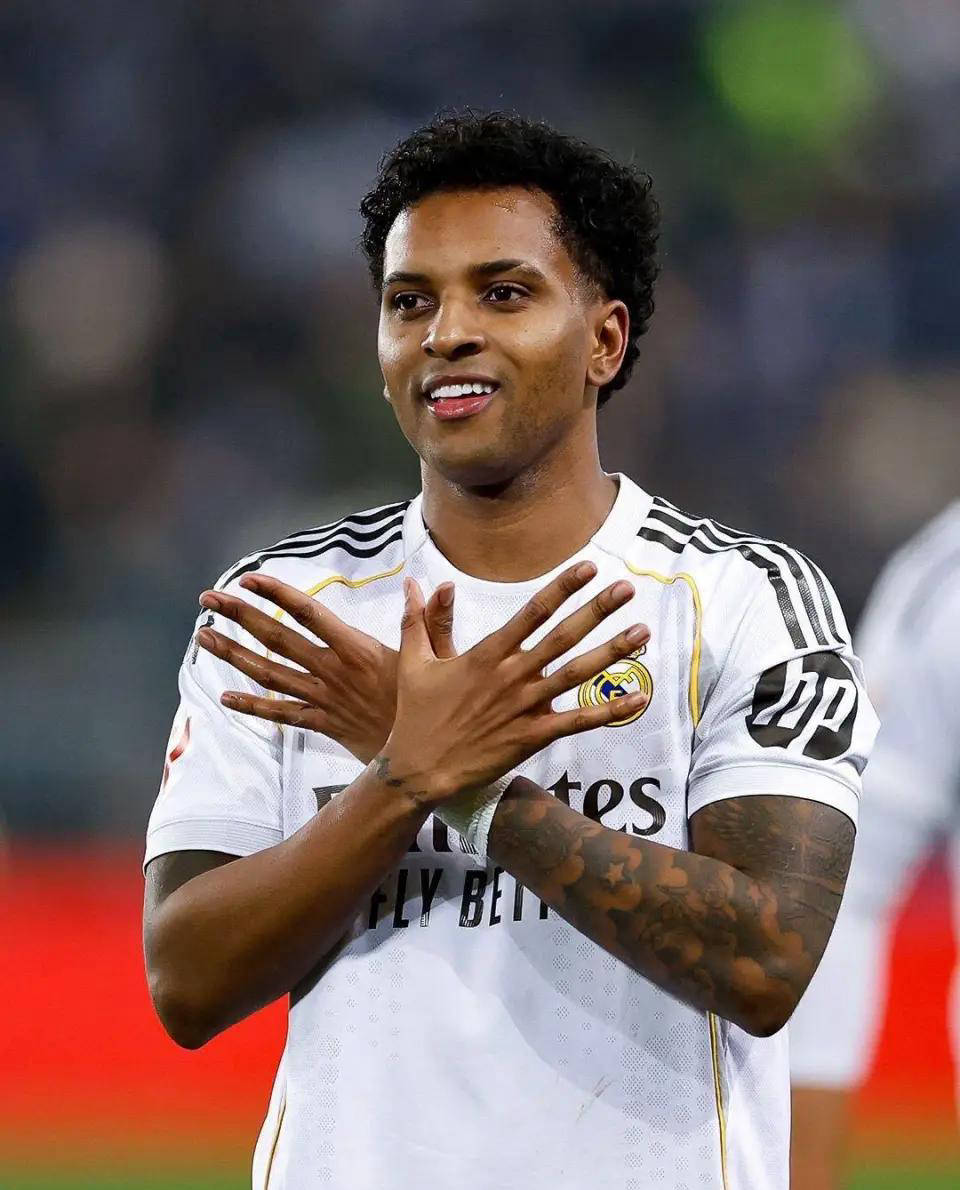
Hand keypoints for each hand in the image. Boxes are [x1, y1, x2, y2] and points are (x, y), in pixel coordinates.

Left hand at [194, 574, 457, 763]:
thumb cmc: (432, 706)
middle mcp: (332, 671)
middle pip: (277, 639)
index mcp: (357, 649)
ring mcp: (323, 698)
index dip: (278, 595)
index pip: (310, 614)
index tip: (249, 579)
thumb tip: (437, 585)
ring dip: (234, 656)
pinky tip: (226, 699)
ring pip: (270, 674)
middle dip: (240, 617)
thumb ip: (431, 620)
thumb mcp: (437, 658)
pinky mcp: (322, 724)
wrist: (423, 761)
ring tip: (204, 638)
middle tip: (208, 600)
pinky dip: (253, 707)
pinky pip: (281, 714)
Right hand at [379, 562, 649, 805]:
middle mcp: (511, 675)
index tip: (589, 568)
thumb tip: (413, 582)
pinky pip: (578, 722)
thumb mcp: (412, 662)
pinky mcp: (532, 737)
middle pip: (563, 636)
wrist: (418, 769)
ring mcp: (524, 706)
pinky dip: (610, 711)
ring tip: (643, 631)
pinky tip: (639, 698)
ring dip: (612, 652)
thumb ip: (419, 620)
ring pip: (577, 674)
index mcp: (487, 654)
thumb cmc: (416, 714)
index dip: (562, 588)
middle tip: (627, 588)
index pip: (532, 613)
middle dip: (597, 610)